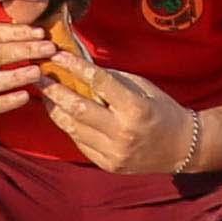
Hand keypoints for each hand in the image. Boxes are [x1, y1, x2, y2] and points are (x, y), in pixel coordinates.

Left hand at [42, 61, 195, 174]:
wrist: (182, 148)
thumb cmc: (163, 111)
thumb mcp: (143, 87)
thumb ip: (113, 79)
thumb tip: (81, 66)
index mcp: (135, 108)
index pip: (98, 82)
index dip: (74, 67)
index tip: (57, 56)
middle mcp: (122, 132)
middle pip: (78, 108)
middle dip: (54, 89)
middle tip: (38, 75)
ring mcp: (113, 152)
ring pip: (73, 128)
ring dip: (55, 109)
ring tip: (44, 94)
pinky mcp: (108, 165)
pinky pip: (80, 143)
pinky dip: (69, 127)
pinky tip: (61, 114)